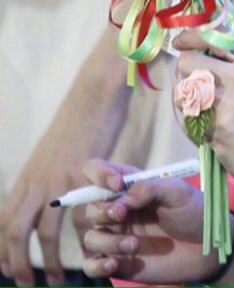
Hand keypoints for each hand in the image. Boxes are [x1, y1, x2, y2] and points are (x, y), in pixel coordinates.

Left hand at [0, 30, 128, 285]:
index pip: (2, 222)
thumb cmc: (78, 122)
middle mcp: (36, 180)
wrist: (94, 94)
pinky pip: (83, 215)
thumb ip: (46, 179)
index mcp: (27, 177)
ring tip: (61, 279)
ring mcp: (59, 177)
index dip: (0, 251)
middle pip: (15, 232)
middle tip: (29, 285)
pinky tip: (92, 248)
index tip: (6, 271)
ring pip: (45, 230)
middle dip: (18, 264)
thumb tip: (46, 202)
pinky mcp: (84, 173)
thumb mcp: (52, 154)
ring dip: (52, 260)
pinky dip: (86, 237)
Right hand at [80, 159, 215, 282]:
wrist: (207, 248)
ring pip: (91, 237)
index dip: (99, 174)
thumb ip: (149, 188)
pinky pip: (91, 265)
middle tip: (122, 214)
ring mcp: (117, 236)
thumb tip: (122, 199)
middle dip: (102, 211)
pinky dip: (96, 265)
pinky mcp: (119, 261)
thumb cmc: (194, 212)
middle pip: (90, 207)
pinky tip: (115, 264)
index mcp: (131, 187)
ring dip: (107, 241)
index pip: (98, 172)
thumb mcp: (177, 191)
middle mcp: (119, 210)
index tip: (117, 185)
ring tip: (134, 245)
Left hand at [173, 31, 233, 196]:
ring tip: (196, 108)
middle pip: (188, 60)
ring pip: (181, 88)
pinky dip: (188, 120)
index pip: (213, 36)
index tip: (181, 44)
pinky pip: (185, 115)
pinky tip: (201, 126)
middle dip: (184, 72)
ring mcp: (228, 100)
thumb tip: (204, 49)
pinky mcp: (215, 125)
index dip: (190, 38)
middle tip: (189, 84)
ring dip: (183, 98)